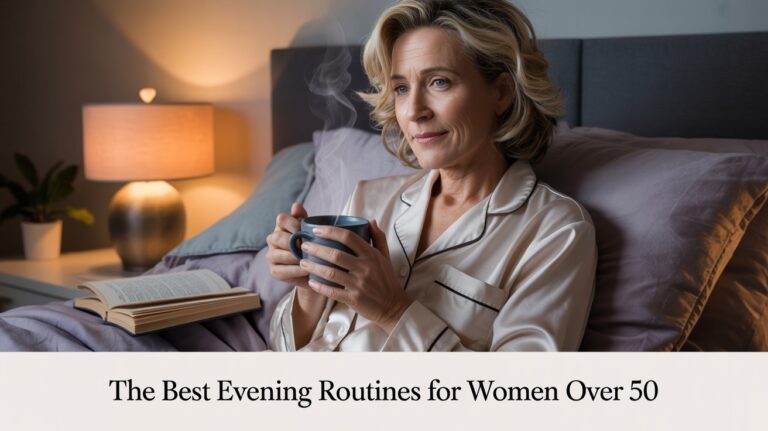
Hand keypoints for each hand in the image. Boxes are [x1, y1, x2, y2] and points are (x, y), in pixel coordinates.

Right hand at [266, 202, 309, 287]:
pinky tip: (306, 271)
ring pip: (277, 254)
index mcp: (281, 227)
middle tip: (307, 247)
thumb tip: (296, 205)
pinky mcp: (274, 271)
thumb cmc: (312, 245)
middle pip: (277, 237)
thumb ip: (304, 219)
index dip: (292, 223)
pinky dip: (295, 271)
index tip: (304, 231)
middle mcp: (273, 240)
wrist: (313, 267)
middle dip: (292, 242)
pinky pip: (282, 271)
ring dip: (294, 257)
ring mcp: (271, 256)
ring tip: (308, 260)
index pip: (281, 219)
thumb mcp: (311, 231)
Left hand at [299, 219, 412, 333]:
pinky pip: (332, 291)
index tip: (316, 230)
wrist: (393, 306)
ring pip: (331, 272)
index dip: (330, 231)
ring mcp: (359, 284)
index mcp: (371, 255)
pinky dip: (320, 286)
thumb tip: (371, 221)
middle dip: (316, 248)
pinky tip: (311, 281)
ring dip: (314, 266)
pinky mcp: (354, 299)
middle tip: (304, 246)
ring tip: (302, 262)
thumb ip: (378, 237)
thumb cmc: (387, 279)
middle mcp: (365, 268)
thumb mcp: (385, 257)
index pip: (349, 237)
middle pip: (335, 254)